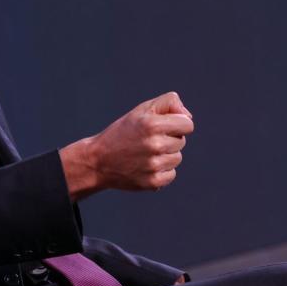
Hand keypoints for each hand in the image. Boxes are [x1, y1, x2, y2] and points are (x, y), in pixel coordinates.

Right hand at [61, 92, 193, 199]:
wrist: (98, 161)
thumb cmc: (122, 132)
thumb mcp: (141, 110)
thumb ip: (168, 103)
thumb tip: (188, 116)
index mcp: (152, 124)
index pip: (188, 124)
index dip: (177, 124)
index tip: (164, 126)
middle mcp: (154, 145)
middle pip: (181, 142)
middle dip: (168, 139)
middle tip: (147, 141)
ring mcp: (154, 165)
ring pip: (177, 158)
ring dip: (165, 155)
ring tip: (144, 154)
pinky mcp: (153, 182)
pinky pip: (171, 174)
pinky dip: (161, 171)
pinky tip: (144, 166)